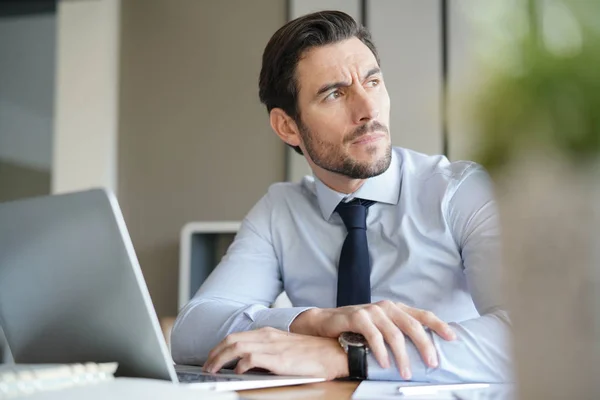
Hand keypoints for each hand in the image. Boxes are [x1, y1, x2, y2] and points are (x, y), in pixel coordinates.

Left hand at [202, 327, 348, 379]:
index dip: (219, 348)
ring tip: (213, 371)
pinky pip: (252, 359)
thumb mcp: (286, 347)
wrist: (335, 352)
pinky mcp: (280, 359)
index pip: (236, 337)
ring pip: (237, 348)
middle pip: (231, 340)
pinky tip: (237, 372)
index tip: (211, 360)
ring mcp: (273, 346)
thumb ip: (267, 350)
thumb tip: (247, 363)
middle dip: (214, 354)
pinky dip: (240, 365)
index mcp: (268, 333)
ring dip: (220, 359)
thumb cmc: (313, 353)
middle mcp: (268, 336)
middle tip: (206, 368)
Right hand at [290, 301, 455, 379]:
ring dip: (402, 356)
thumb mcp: (380, 326)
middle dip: (424, 345)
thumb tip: (422, 351)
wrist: (326, 321)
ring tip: (405, 371)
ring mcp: (372, 310)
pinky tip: (384, 363)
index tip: (452, 338)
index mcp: (395, 308)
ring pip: (394, 334)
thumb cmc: (356, 327)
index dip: (439, 325)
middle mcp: (386, 307)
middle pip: (412, 325)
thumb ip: (398, 331)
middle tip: (431, 363)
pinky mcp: (357, 317)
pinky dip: (381, 352)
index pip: (422, 314)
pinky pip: (374, 336)